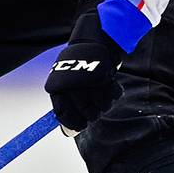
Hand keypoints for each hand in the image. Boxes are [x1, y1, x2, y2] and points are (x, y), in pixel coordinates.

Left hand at [46, 10, 126, 134]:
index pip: (64, 115)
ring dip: (104, 104)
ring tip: (101, 94)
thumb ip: (65, 103)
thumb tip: (69, 132)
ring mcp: (89, 82)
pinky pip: (113, 96)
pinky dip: (114, 94)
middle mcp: (73, 86)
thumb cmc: (78, 64)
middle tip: (94, 110)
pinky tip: (110, 87)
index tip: (80, 126)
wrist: (93, 40)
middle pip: (86, 114)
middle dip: (91, 115)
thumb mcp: (64, 80)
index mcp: (59, 87)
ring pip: (102, 107)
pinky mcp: (105, 77)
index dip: (74, 124)